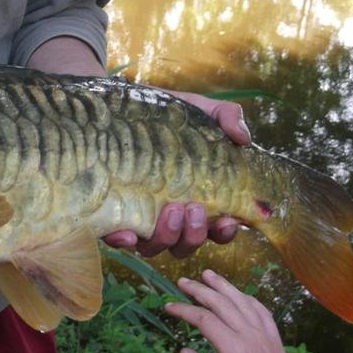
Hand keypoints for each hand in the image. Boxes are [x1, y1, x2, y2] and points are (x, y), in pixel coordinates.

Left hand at [103, 91, 249, 256]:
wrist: (122, 105)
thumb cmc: (167, 115)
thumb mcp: (201, 111)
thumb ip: (226, 117)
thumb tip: (243, 137)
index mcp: (195, 199)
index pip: (216, 230)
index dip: (224, 233)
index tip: (229, 220)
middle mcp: (167, 216)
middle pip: (185, 245)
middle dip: (194, 235)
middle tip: (194, 207)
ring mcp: (138, 217)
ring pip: (155, 247)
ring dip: (167, 237)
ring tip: (170, 210)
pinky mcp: (109, 213)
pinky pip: (114, 238)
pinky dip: (123, 241)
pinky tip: (127, 233)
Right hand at [164, 269, 285, 352]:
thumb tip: (184, 351)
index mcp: (233, 348)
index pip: (203, 319)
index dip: (184, 310)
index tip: (169, 306)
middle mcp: (248, 334)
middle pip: (220, 303)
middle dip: (199, 290)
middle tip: (182, 282)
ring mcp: (263, 332)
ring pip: (241, 300)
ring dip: (223, 285)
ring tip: (207, 273)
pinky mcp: (274, 336)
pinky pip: (260, 309)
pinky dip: (246, 297)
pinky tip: (238, 293)